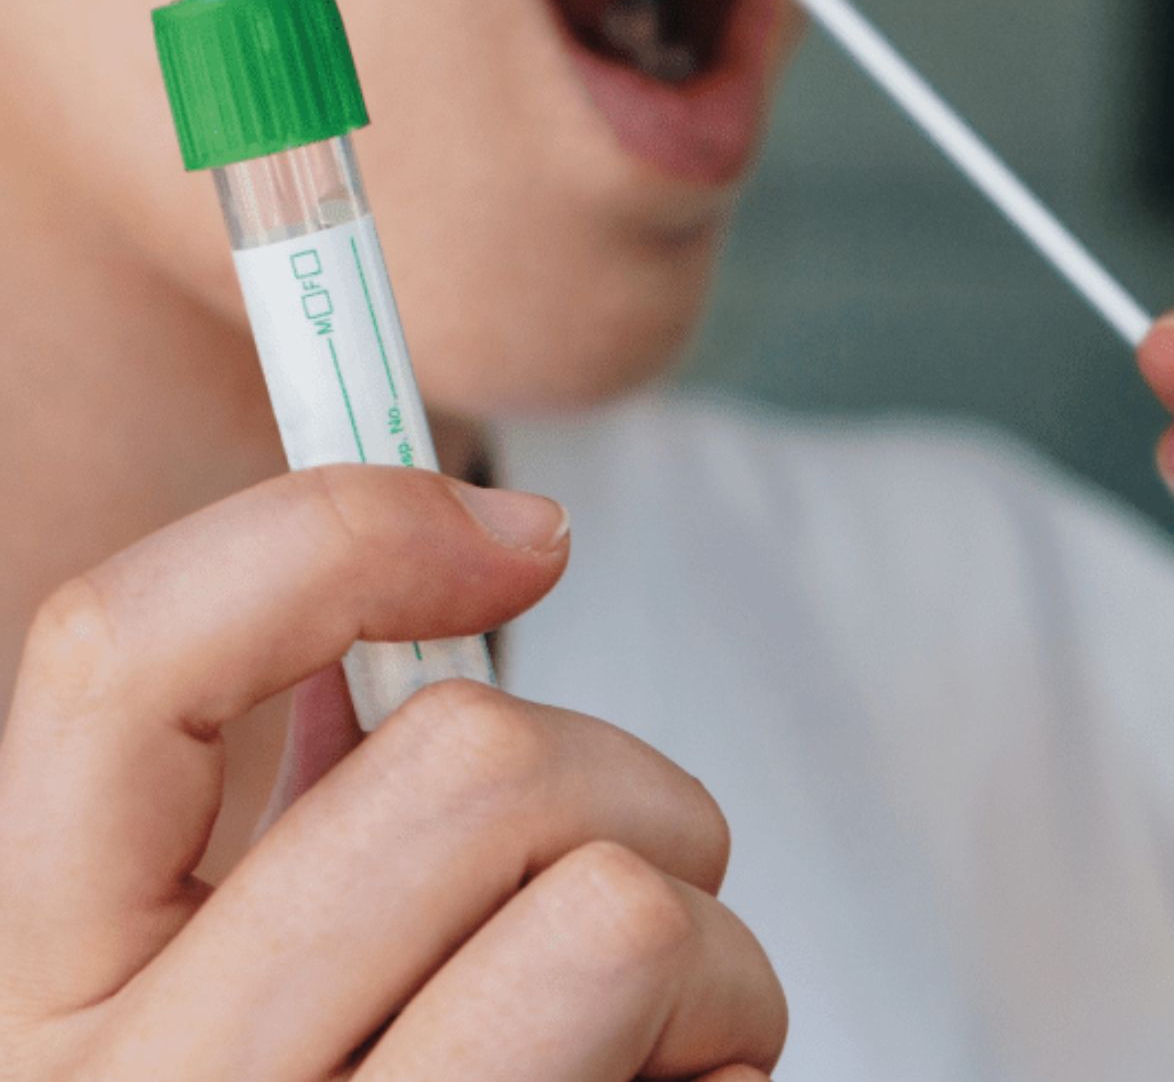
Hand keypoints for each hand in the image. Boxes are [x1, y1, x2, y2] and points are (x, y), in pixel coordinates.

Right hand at [0, 466, 785, 1080]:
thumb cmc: (350, 1077)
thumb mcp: (263, 940)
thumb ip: (308, 783)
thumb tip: (457, 554)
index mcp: (35, 979)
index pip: (124, 654)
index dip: (344, 528)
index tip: (527, 534)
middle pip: (473, 769)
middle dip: (624, 778)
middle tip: (642, 852)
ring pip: (619, 917)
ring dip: (701, 930)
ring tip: (663, 1005)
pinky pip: (700, 1059)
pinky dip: (723, 1047)